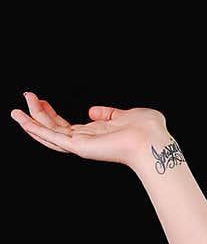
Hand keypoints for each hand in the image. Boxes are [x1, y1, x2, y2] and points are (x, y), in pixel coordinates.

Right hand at [9, 92, 169, 167]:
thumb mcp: (125, 114)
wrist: (153, 140)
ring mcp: (81, 145)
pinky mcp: (79, 146)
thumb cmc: (148, 130)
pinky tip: (23, 120)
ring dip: (30, 123)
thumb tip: (92, 110)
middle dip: (37, 115)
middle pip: (53, 129)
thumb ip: (109, 113)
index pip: (65, 126)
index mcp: (94, 134)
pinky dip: (35, 129)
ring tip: (15, 111)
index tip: (40, 100)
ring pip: (48, 135)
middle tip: (25, 97)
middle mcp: (85, 141)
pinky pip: (52, 137)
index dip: (50, 114)